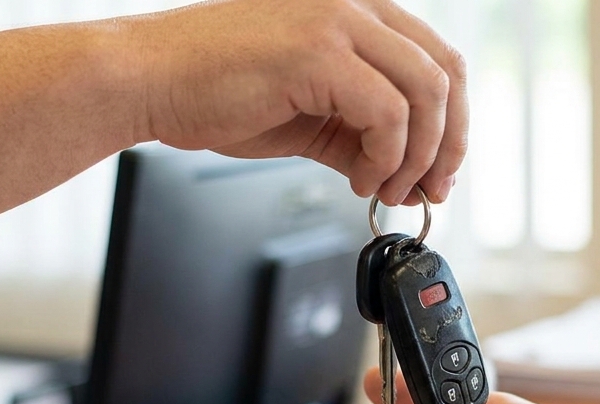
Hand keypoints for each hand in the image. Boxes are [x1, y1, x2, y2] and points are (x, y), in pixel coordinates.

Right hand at [128, 0, 465, 205]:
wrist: (147, 80)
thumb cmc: (212, 89)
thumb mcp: (308, 116)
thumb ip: (360, 136)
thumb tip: (407, 177)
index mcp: (355, 10)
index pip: (438, 59)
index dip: (452, 123)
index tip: (441, 172)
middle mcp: (353, 4)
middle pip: (445, 73)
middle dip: (447, 143)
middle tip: (428, 189)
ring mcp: (337, 21)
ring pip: (425, 93)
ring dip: (416, 158)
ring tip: (384, 189)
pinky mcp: (317, 52)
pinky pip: (387, 113)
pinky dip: (385, 158)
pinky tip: (359, 179)